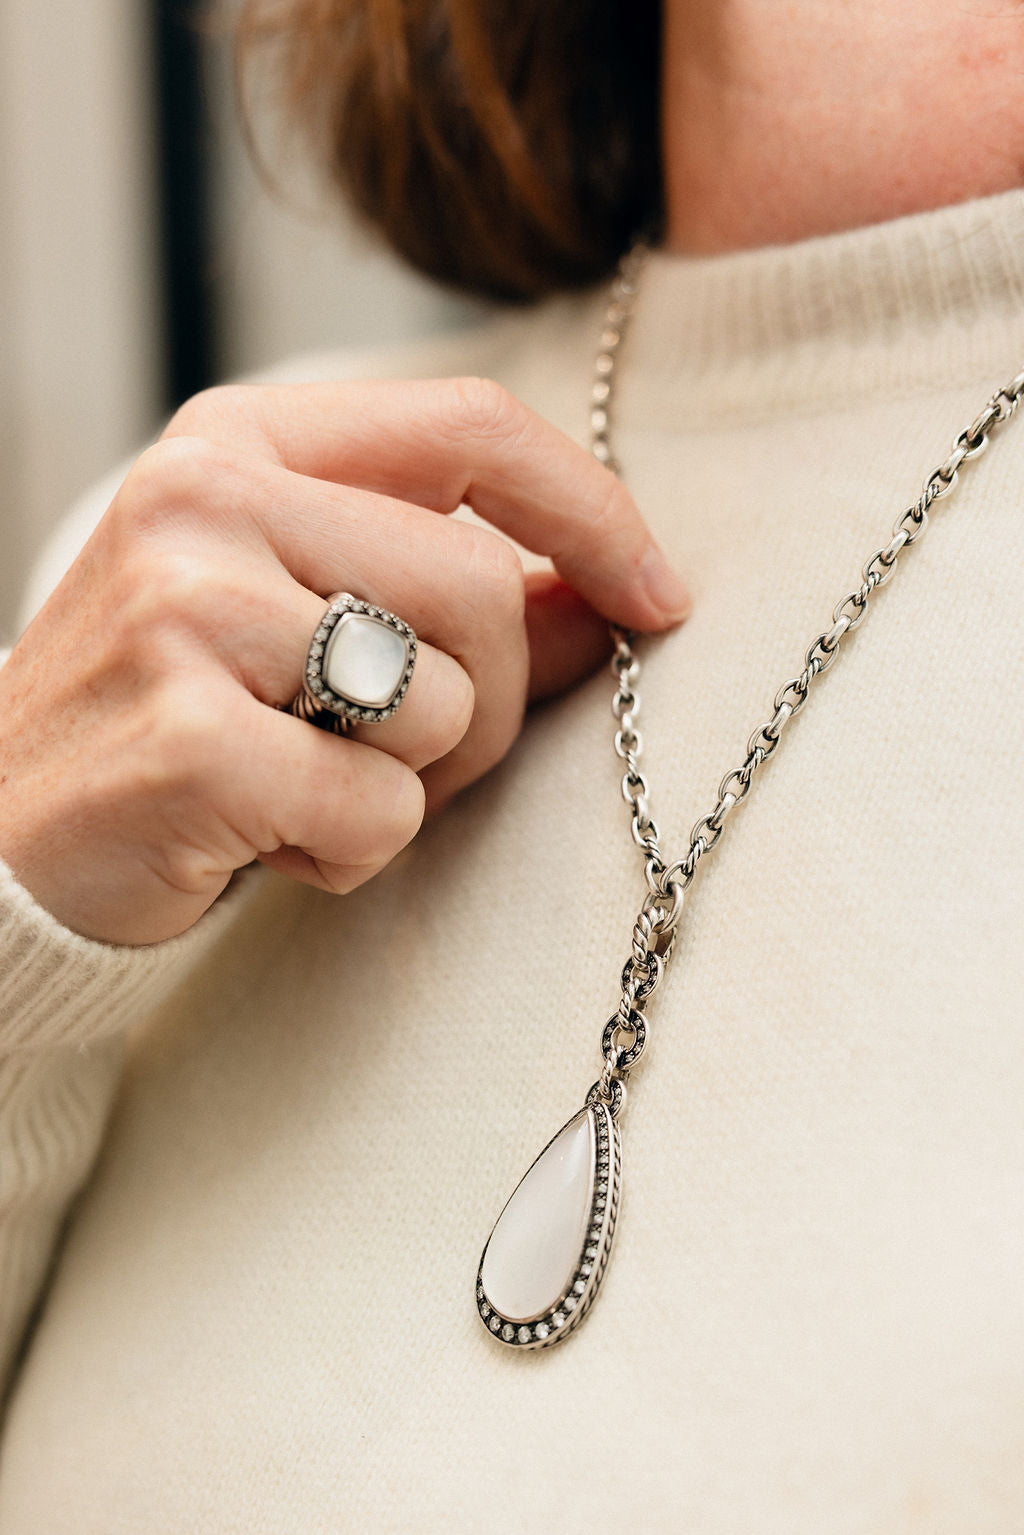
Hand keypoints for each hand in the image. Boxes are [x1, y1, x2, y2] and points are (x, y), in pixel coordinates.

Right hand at [0, 377, 688, 944]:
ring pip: (443, 705)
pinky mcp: (186, 739)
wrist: (2, 826)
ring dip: (412, 785)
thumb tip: (612, 601)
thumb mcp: (305, 617)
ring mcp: (185, 611)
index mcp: (243, 440)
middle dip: (489, 704)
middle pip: (484, 588)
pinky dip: (355, 851)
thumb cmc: (178, 712)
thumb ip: (456, 596)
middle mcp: (206, 500)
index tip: (658, 597)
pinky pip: (379, 809)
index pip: (472, 424)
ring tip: (308, 788)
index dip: (594, 510)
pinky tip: (266, 840)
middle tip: (411, 758)